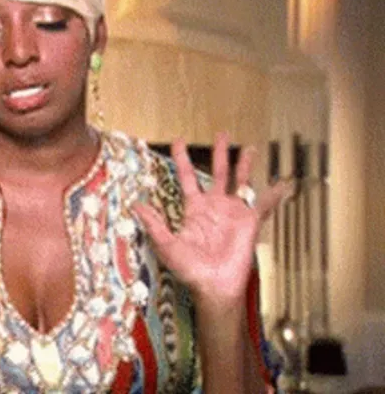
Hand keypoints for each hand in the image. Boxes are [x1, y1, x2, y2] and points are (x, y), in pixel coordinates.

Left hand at [133, 133, 290, 309]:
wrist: (214, 286)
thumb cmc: (189, 269)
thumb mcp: (167, 245)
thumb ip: (154, 224)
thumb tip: (136, 206)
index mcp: (194, 209)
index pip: (187, 177)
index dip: (182, 159)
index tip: (178, 141)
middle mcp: (215, 206)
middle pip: (217, 173)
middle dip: (220, 153)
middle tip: (222, 134)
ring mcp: (233, 213)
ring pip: (240, 182)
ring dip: (244, 165)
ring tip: (249, 148)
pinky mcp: (250, 223)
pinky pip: (263, 205)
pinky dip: (273, 194)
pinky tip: (282, 182)